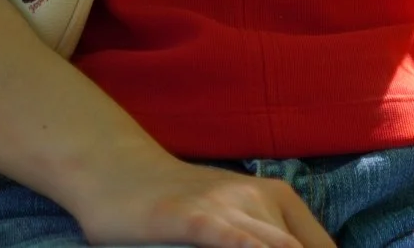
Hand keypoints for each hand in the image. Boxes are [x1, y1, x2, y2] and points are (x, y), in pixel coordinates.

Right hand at [67, 154, 336, 247]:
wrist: (119, 172)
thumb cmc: (181, 204)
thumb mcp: (234, 218)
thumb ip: (264, 236)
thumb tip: (294, 246)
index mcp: (278, 199)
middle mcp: (260, 198)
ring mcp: (226, 206)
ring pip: (272, 247)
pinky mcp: (193, 217)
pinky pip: (228, 236)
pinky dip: (246, 246)